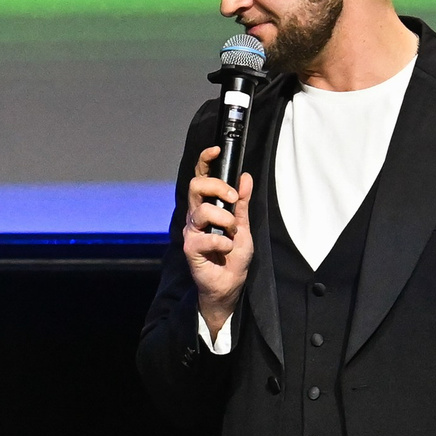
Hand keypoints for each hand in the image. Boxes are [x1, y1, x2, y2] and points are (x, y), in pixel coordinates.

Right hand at [184, 147, 255, 337]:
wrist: (229, 285)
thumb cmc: (233, 258)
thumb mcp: (244, 226)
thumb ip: (242, 203)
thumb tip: (245, 178)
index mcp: (207, 208)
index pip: (201, 178)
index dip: (205, 161)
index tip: (215, 150)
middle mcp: (195, 217)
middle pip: (196, 186)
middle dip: (217, 187)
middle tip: (232, 198)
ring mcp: (191, 232)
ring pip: (203, 211)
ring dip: (225, 220)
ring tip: (232, 233)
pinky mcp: (190, 248)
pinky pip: (206, 237)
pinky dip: (223, 243)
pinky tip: (226, 250)